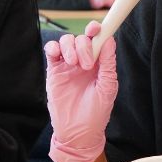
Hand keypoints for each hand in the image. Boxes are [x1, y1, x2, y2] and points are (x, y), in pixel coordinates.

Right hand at [44, 21, 117, 161]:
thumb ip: (108, 64)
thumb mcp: (107, 88)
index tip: (96, 29)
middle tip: (86, 65)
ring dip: (70, 47)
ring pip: (66, 41)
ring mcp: (68, 65)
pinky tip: (58, 56)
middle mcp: (84, 60)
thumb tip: (110, 40)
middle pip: (81, 38)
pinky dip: (54, 48)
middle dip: (84, 46)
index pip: (98, 39)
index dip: (97, 30)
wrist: (78, 133)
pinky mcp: (54, 71)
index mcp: (99, 63)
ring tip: (73, 64)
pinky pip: (51, 51)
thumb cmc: (96, 113)